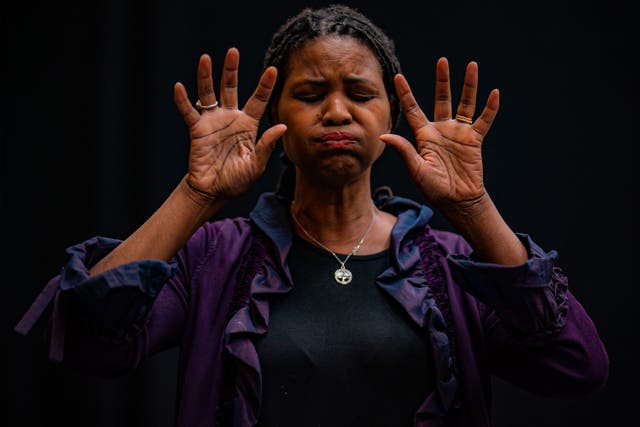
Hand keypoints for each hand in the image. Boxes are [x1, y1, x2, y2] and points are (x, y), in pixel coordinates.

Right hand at [173, 48, 286, 201]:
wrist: (214, 191)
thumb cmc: (237, 180)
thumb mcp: (256, 164)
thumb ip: (267, 145)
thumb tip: (282, 127)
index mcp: (248, 126)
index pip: (258, 101)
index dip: (265, 85)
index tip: (273, 70)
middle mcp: (230, 118)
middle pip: (230, 88)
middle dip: (231, 70)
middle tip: (232, 51)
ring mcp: (213, 122)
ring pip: (208, 94)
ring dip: (206, 76)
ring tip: (205, 58)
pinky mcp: (197, 130)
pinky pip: (189, 112)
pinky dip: (183, 100)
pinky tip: (179, 87)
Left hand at [380, 57, 497, 211]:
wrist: (457, 200)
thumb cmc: (434, 188)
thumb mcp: (416, 169)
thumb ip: (403, 150)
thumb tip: (383, 135)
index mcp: (424, 136)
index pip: (413, 109)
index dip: (406, 93)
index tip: (398, 76)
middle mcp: (441, 130)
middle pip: (441, 99)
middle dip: (442, 80)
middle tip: (442, 61)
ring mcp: (458, 133)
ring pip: (464, 104)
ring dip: (468, 86)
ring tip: (472, 65)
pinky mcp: (474, 140)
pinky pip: (483, 121)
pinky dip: (490, 108)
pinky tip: (494, 93)